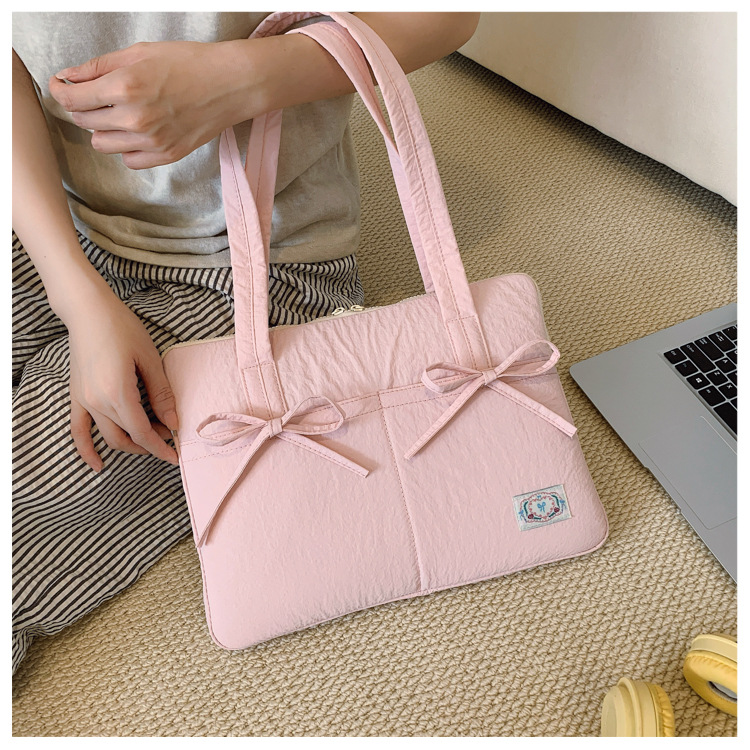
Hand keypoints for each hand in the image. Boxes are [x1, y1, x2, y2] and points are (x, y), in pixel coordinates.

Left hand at [48, 40, 262, 169]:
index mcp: (125, 86)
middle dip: (84, 106)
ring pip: (102, 144)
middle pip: (84, 121)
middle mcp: (135, 118)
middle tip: (97, 94)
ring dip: (103, 129)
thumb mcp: (140, 52)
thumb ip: (99, 66)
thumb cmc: (188, 63)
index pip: (72, 98)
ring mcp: (151, 141)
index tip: (62, 85)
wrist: (230, 85)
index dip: (61, 90)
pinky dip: (127, 148)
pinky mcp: (166, 155)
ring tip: (119, 114)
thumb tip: (69, 77)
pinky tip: (137, 131)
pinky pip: (129, 160)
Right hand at [67, 286, 179, 471]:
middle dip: (150, 443)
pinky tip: (97, 465)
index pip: (142, 433)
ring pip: (108, 436)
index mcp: (118, 393)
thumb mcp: (150, 358)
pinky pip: (78, 430)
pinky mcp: (76, 396)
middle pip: (127, 437)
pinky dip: (86, 449)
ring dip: (129, 445)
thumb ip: (161, 393)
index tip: (176, 455)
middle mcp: (97, 402)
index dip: (160, 447)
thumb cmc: (122, 328)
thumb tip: (173, 422)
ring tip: (149, 440)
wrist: (88, 311)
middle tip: (170, 435)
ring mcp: (84, 401)